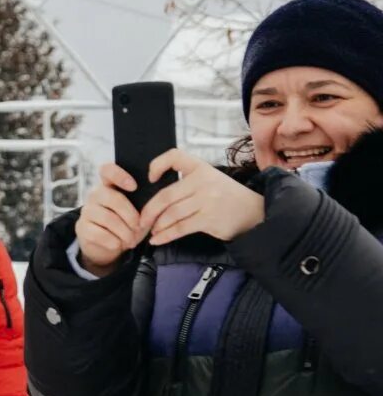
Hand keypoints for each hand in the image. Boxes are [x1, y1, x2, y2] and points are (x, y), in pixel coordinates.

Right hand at [75, 163, 147, 275]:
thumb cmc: (127, 224)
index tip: (134, 187)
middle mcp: (95, 194)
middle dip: (131, 216)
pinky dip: (114, 242)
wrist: (109, 245)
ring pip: (108, 218)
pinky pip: (100, 234)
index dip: (120, 175)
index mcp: (110, 185)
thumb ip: (144, 203)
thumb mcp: (137, 211)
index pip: (107, 170)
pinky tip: (118, 244)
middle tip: (139, 228)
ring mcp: (86, 211)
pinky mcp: (82, 228)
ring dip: (125, 233)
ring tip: (131, 240)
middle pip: (113, 198)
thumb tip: (154, 206)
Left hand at [137, 149, 264, 246]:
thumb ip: (187, 182)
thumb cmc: (226, 197)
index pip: (175, 156)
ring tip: (151, 231)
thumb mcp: (210, 180)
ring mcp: (206, 200)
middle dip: (149, 211)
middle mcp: (203, 181)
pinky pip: (179, 228)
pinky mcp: (208, 219)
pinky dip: (165, 235)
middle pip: (165, 196)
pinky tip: (157, 239)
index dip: (157, 164)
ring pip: (170, 214)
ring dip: (156, 225)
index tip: (150, 178)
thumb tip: (155, 196)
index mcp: (201, 168)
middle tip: (140, 220)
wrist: (255, 212)